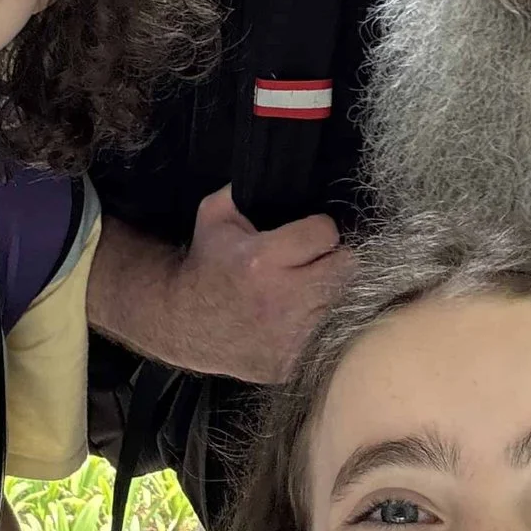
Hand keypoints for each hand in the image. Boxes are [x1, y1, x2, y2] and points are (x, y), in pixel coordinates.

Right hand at [177, 187, 353, 382]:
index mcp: (263, 260)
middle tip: (315, 262)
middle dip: (333, 260)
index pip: (327, 233)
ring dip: (331, 293)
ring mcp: (290, 335)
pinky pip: (331, 335)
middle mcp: (282, 299)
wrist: (185, 323)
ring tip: (310, 289)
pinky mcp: (293, 361)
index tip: (308, 235)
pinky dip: (323, 325)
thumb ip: (243, 190)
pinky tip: (305, 317)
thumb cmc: (207, 266)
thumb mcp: (214, 216)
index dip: (318, 230)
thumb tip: (273, 169)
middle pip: (346, 267)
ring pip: (343, 302)